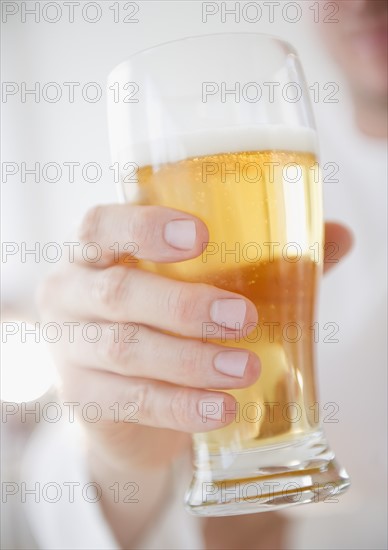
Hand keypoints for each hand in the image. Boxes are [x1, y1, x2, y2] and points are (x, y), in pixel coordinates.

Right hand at [37, 206, 351, 546]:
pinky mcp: (81, 398)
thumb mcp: (199, 284)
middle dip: (182, 306)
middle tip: (241, 317)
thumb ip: (263, 260)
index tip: (199, 237)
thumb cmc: (165, 321)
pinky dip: (178, 405)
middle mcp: (71, 294)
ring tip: (243, 369)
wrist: (126, 395)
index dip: (143, 227)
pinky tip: (219, 408)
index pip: (101, 225)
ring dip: (189, 361)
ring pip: (125, 350)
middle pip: (116, 293)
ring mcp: (68, 349)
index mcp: (96, 252)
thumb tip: (339, 235)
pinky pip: (129, 401)